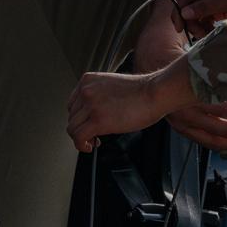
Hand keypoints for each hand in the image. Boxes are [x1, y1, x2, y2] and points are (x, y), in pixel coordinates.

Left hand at [66, 59, 226, 153]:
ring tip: (94, 141)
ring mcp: (90, 105)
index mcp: (88, 80)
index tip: (89, 124)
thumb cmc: (143, 91)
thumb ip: (99, 96)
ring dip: (81, 138)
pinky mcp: (97, 120)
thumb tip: (94, 114)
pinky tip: (92, 146)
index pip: (72, 103)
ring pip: (72, 128)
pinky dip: (81, 145)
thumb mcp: (113, 87)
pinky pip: (78, 137)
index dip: (80, 117)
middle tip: (94, 135)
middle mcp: (86, 91)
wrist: (155, 92)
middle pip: (71, 117)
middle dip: (81, 128)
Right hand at [176, 0, 226, 35]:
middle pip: (187, 5)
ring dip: (198, 25)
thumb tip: (184, 13)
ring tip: (206, 34)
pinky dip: (205, 26)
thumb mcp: (226, 0)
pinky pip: (204, 17)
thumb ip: (204, 7)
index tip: (180, 29)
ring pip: (195, 13)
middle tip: (198, 34)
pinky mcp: (216, 5)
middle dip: (191, 21)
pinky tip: (210, 32)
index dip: (178, 12)